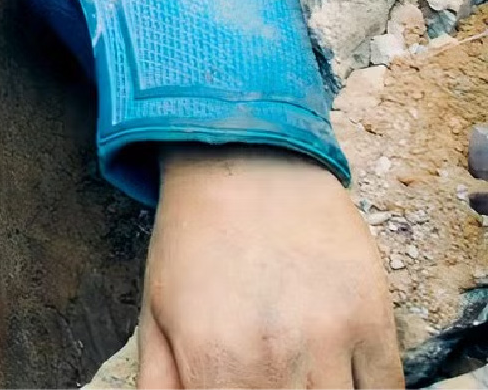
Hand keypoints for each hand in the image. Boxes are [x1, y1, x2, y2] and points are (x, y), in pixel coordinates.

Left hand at [138, 144, 400, 387]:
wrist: (244, 161)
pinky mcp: (373, 319)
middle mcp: (274, 358)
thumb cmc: (191, 238)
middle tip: (270, 377)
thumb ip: (161, 383)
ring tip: (299, 374)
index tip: (238, 389)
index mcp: (213, 362)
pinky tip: (342, 378)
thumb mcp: (155, 314)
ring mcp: (329, 340)